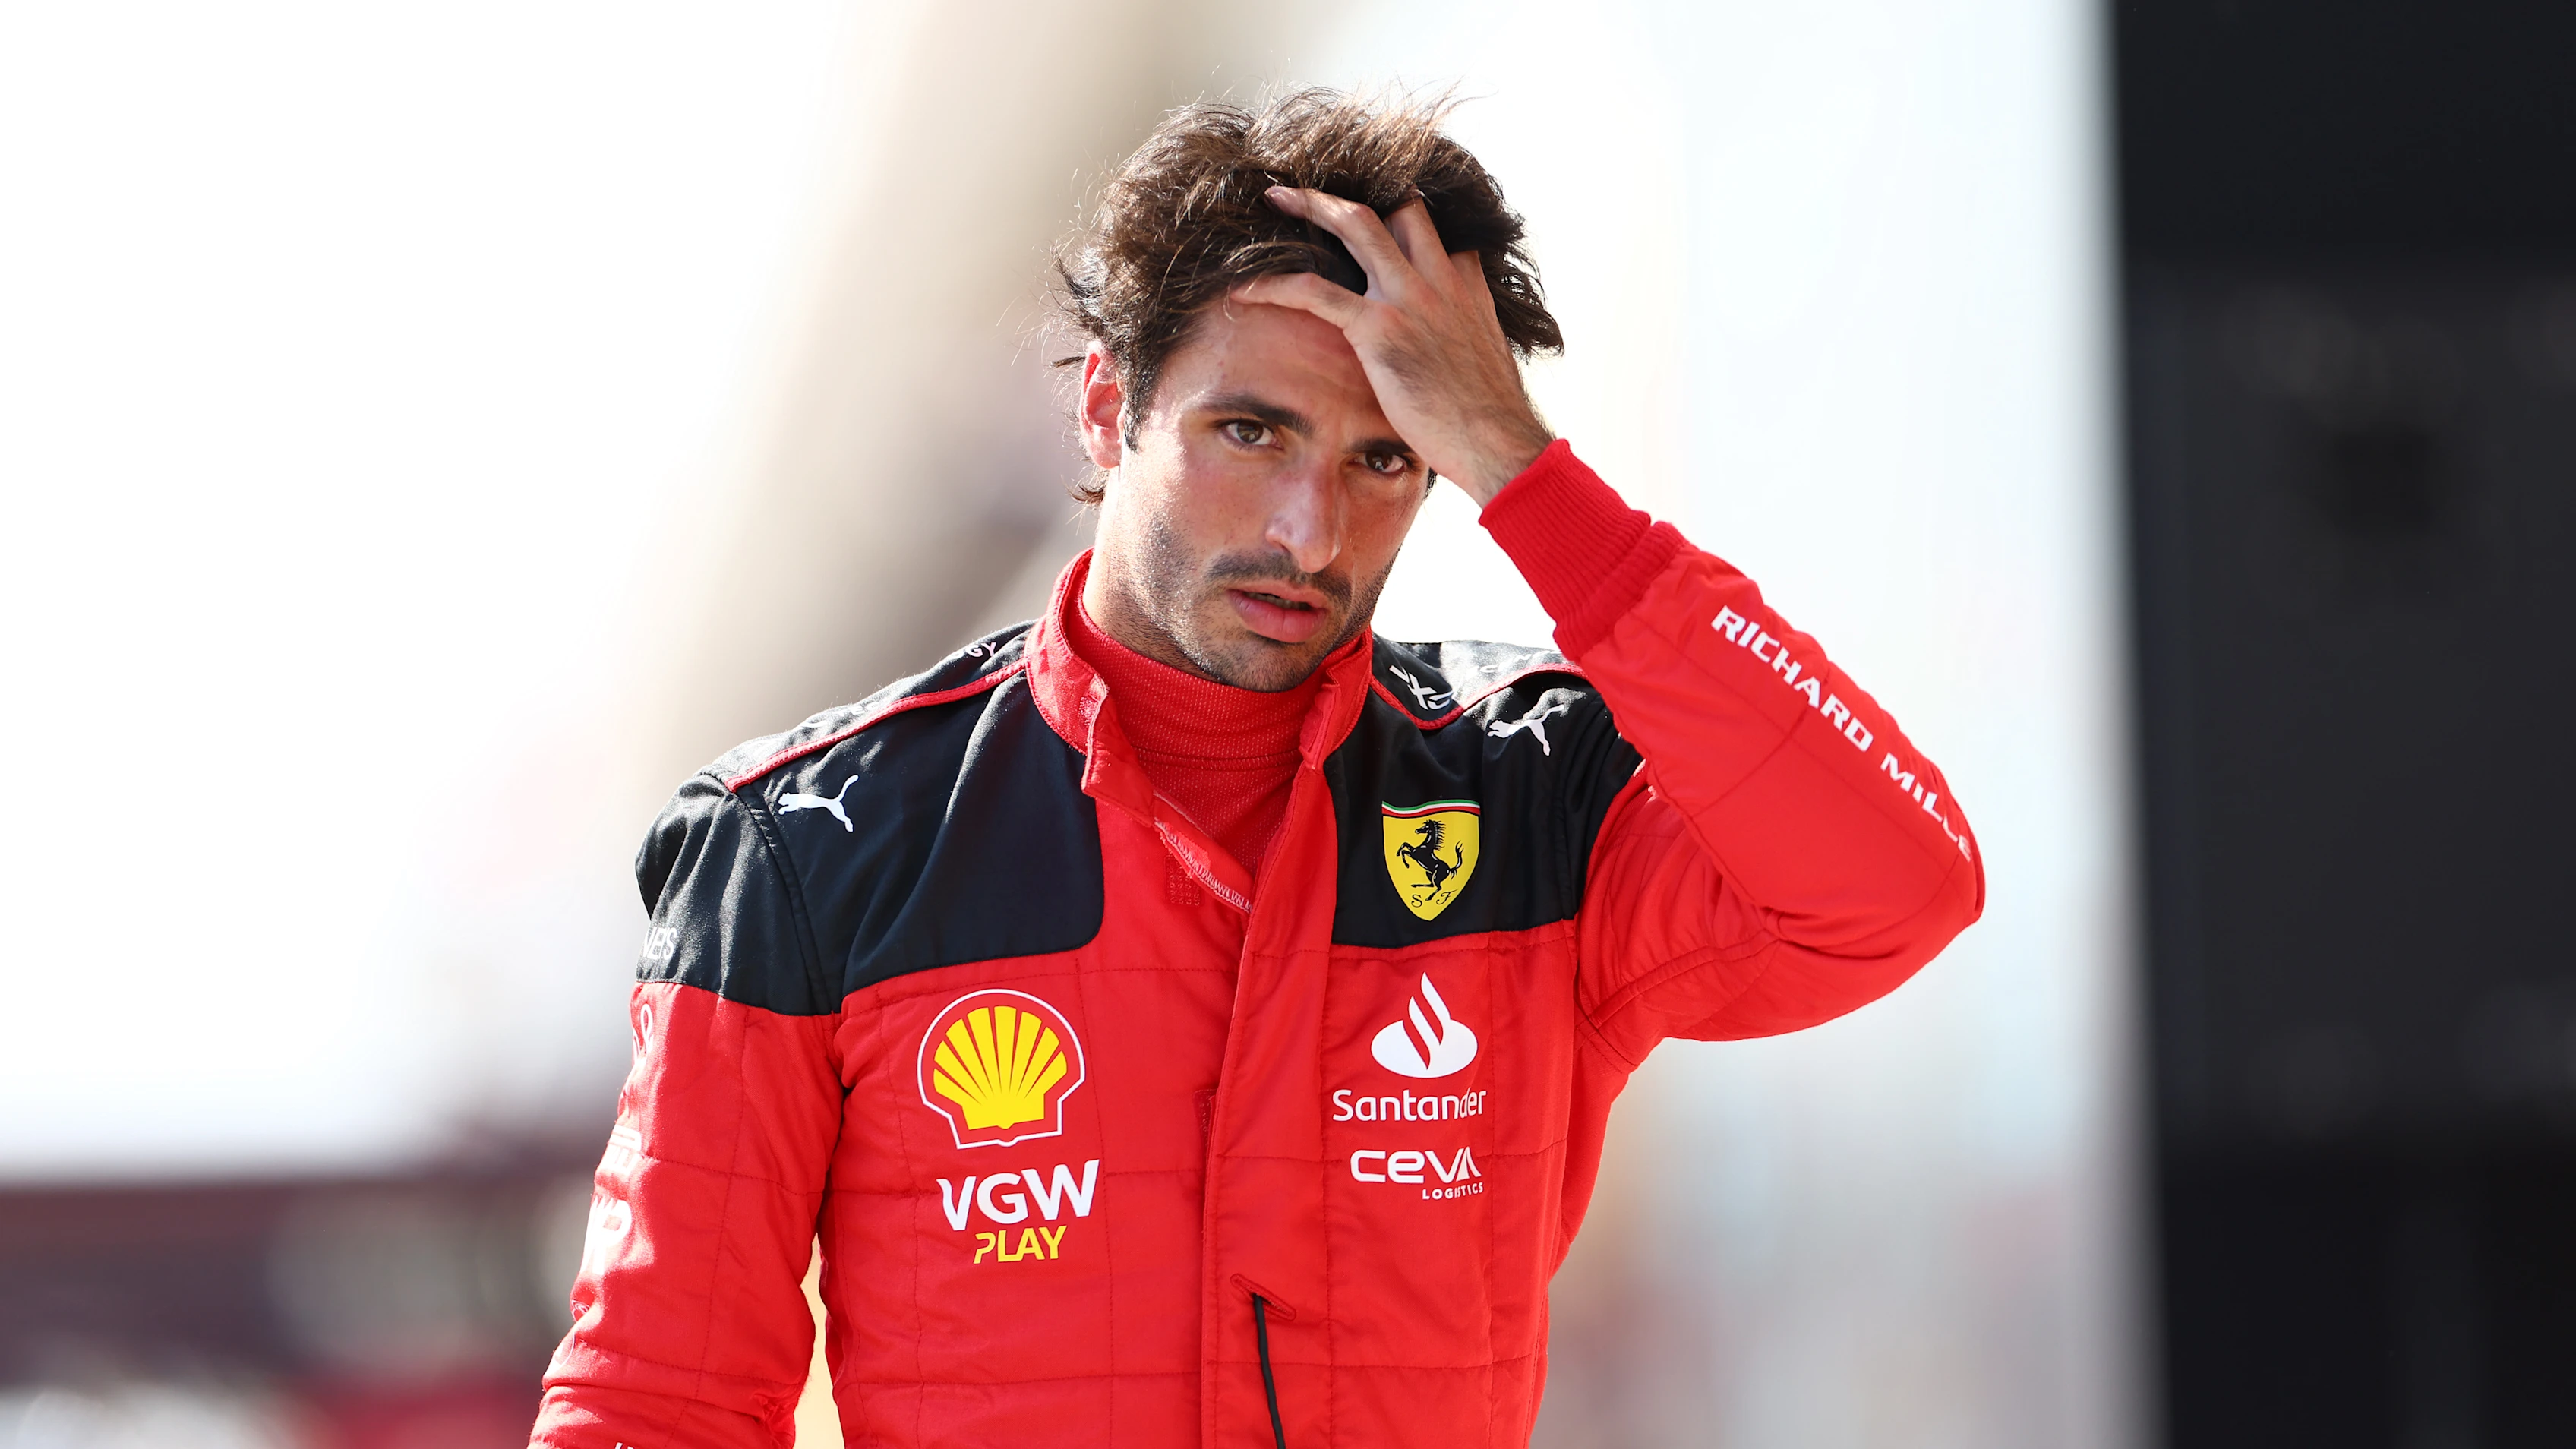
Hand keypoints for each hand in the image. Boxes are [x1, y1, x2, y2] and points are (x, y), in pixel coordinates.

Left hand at [1232, 187, 1553, 505]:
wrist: (1499, 443)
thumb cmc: (1488, 416)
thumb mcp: (1484, 355)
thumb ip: (1462, 330)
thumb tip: (1444, 344)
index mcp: (1465, 284)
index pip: (1433, 227)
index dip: (1398, 212)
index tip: (1368, 210)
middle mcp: (1441, 279)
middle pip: (1397, 205)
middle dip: (1352, 189)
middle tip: (1308, 187)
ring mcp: (1410, 299)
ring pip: (1356, 225)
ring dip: (1312, 204)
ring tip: (1276, 197)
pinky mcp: (1380, 330)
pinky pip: (1316, 292)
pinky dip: (1275, 285)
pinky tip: (1244, 288)